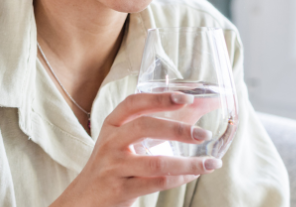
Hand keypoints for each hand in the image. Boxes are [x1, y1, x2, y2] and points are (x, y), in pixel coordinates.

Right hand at [50, 92, 221, 206]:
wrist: (84, 197)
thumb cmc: (112, 163)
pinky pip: (156, 183)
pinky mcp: (120, 189)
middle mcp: (110, 142)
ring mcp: (114, 167)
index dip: (159, 98)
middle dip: (178, 130)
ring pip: (156, 162)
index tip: (185, 98)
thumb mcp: (125, 140)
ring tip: (211, 164)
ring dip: (188, 164)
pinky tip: (192, 176)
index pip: (134, 103)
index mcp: (112, 124)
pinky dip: (179, 179)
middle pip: (145, 128)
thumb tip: (203, 104)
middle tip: (203, 134)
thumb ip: (160, 124)